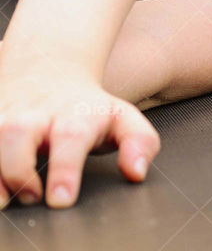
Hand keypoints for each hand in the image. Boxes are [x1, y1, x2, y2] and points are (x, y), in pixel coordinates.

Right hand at [0, 58, 160, 208]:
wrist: (49, 71)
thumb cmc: (89, 108)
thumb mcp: (123, 119)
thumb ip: (139, 143)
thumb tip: (136, 172)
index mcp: (76, 113)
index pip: (71, 136)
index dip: (65, 169)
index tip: (61, 199)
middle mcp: (37, 113)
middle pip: (18, 132)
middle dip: (19, 170)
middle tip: (33, 197)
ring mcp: (7, 116)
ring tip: (7, 198)